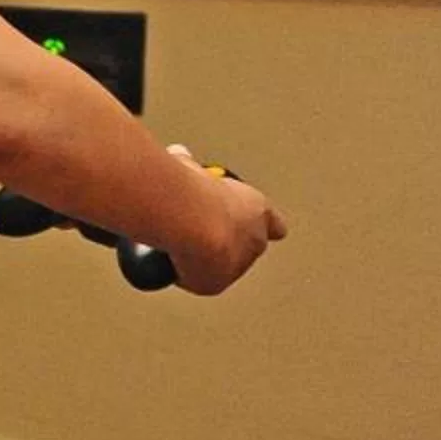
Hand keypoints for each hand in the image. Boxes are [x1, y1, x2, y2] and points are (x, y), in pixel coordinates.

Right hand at [163, 146, 285, 295]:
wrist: (190, 220)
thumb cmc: (195, 191)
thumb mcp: (193, 167)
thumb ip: (191, 167)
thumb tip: (179, 155)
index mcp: (258, 210)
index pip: (272, 222)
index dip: (257, 222)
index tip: (238, 217)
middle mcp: (254, 240)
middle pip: (247, 247)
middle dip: (226, 242)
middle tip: (197, 231)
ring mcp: (237, 266)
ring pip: (224, 266)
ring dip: (205, 260)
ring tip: (178, 247)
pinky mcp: (215, 284)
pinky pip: (198, 280)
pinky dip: (183, 274)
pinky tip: (168, 261)